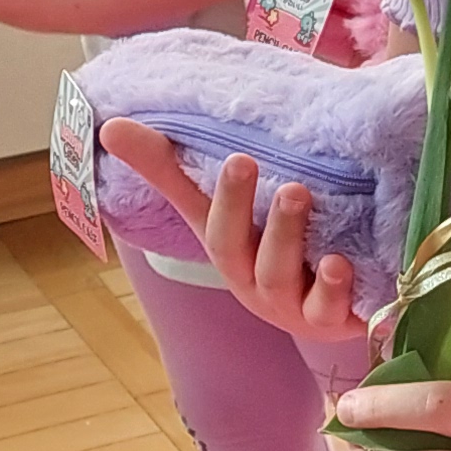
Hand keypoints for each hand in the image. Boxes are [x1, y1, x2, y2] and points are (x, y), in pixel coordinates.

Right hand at [98, 122, 368, 347]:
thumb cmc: (272, 251)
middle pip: (233, 248)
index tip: (226, 152)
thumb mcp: (228, 211)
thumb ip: (173, 169)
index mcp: (228, 250)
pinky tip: (339, 264)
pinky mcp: (332, 324)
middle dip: (235, 206)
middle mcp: (252, 282)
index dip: (202, 188)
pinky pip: (327, 312)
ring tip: (296, 194)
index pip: (204, 219)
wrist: (337, 314)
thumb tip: (110, 127)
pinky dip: (332, 289)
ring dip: (284, 235)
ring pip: (277, 278)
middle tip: (244, 161)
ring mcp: (290, 306)